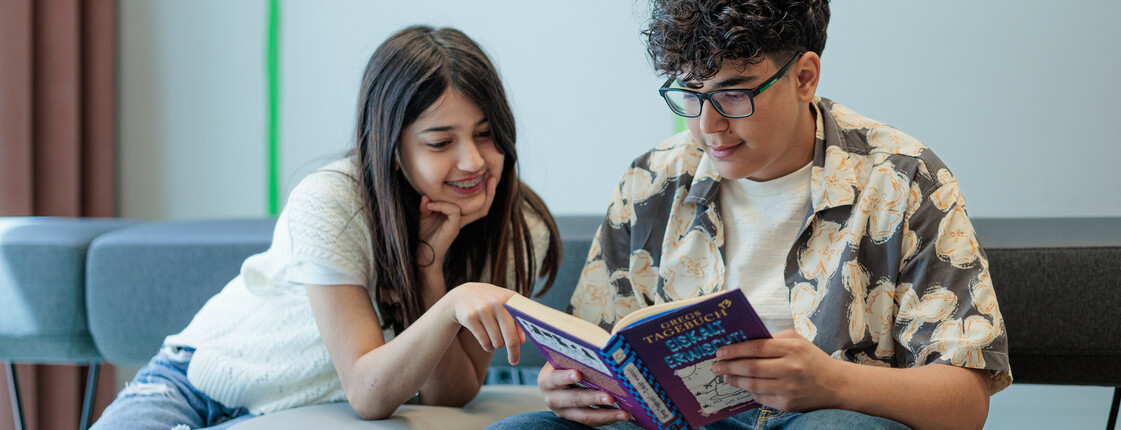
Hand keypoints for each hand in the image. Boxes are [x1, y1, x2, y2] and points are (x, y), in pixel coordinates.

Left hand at [417, 178, 497, 267]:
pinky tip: (429, 206)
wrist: (422, 254)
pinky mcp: (454, 227)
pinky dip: (441, 204)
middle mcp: (461, 220)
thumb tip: (426, 196)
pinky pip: (453, 209)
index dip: (483, 194)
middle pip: (483, 208)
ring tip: (460, 188)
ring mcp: (459, 224)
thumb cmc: (423, 236)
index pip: (475, 205)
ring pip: (476, 208)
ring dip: (469, 193)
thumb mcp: (424, 216)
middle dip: (491, 193)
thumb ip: (426, 205)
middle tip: (491, 178)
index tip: (485, 179)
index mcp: (457, 217)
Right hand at [442, 282, 523, 364]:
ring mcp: (483, 310)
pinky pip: (484, 342)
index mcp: (510, 299)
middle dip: (513, 353)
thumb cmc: (492, 303)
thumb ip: (517, 321)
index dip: (524, 342)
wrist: (464, 295)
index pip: (522, 326)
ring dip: (497, 345)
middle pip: (510, 339)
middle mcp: (497, 303)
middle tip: (514, 361)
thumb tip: (521, 341)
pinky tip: (489, 345)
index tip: (524, 355)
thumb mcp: (506, 306)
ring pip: (497, 342)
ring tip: (496, 339)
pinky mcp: (470, 317)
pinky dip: (488, 347)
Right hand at [538, 363, 629, 425]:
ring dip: (606, 415)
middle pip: (573, 400)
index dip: (566, 377)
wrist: (558, 381)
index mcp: (546, 379)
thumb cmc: (566, 363)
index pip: (554, 378)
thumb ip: (577, 354)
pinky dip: (608, 418)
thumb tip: (601, 345)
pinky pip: (591, 422)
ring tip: (623, 412)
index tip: (578, 374)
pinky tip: (622, 414)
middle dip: (593, 398)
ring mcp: (563, 411)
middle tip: (611, 397)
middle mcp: (552, 398)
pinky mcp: (574, 419)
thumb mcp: (565, 357)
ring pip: (584, 416)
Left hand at [711, 330, 845, 411]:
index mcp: (791, 348)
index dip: (734, 350)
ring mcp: (789, 388)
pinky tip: (743, 386)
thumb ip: (773, 339)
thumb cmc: (812, 359)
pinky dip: (749, 391)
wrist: (836, 385)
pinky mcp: (787, 403)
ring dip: (735, 380)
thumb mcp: (797, 341)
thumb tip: (742, 341)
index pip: (755, 348)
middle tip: (716, 366)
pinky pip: (761, 397)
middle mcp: (790, 368)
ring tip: (725, 377)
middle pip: (750, 367)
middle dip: (728, 367)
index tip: (719, 351)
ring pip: (752, 384)